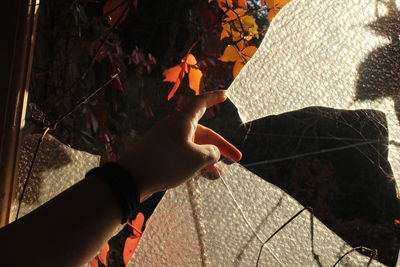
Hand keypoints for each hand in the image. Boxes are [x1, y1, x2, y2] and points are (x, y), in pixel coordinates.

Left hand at [119, 90, 241, 201]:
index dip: (214, 97)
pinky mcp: (159, 153)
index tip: (225, 94)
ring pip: (193, 146)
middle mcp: (174, 127)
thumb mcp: (197, 159)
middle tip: (236, 159)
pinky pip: (182, 153)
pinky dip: (193, 162)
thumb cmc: (167, 163)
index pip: (201, 103)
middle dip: (220, 146)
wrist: (132, 178)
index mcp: (183, 121)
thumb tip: (213, 152)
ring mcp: (165, 140)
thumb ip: (211, 153)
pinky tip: (198, 176)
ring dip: (206, 158)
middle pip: (203, 133)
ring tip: (217, 174)